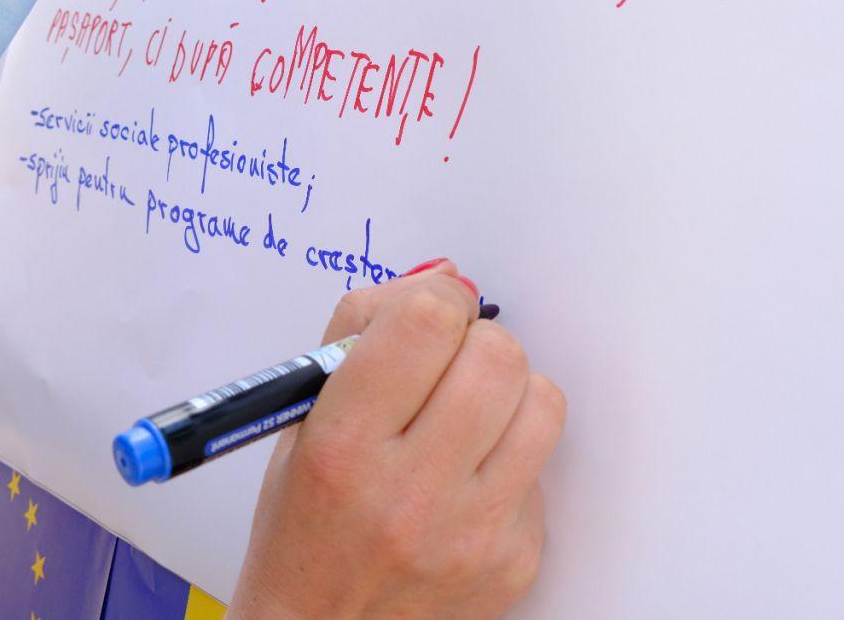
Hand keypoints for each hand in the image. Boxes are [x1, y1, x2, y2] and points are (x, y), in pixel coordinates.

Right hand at [228, 260, 565, 619]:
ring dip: (508, 394)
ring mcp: (470, 533)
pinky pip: (543, 468)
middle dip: (475, 344)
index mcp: (342, 444)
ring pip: (541, 402)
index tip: (432, 314)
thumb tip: (442, 282)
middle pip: (497, 357)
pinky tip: (466, 482)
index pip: (425, 323)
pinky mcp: (514, 561)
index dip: (439, 301)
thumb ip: (360, 331)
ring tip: (468, 417)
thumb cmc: (304, 522)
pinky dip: (510, 460)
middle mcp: (408, 492)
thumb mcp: (300, 418)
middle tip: (448, 367)